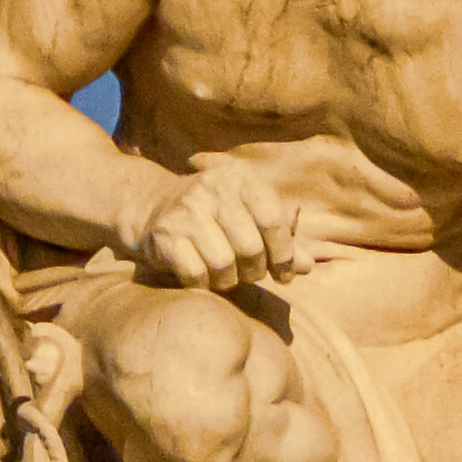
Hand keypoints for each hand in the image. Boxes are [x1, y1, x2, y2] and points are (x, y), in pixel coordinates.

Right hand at [132, 168, 314, 291]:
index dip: (283, 254)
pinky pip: (196, 275)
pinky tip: (201, 276)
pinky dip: (203, 284)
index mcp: (240, 177)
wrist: (154, 206)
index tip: (284, 274)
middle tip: (248, 274)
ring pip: (224, 264)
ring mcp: (186, 211)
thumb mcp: (250, 215)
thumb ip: (281, 239)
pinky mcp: (165, 235)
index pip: (273, 220)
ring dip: (228, 280)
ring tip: (224, 275)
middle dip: (254, 271)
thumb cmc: (215, 215)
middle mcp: (212, 188)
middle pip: (250, 247)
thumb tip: (307, 266)